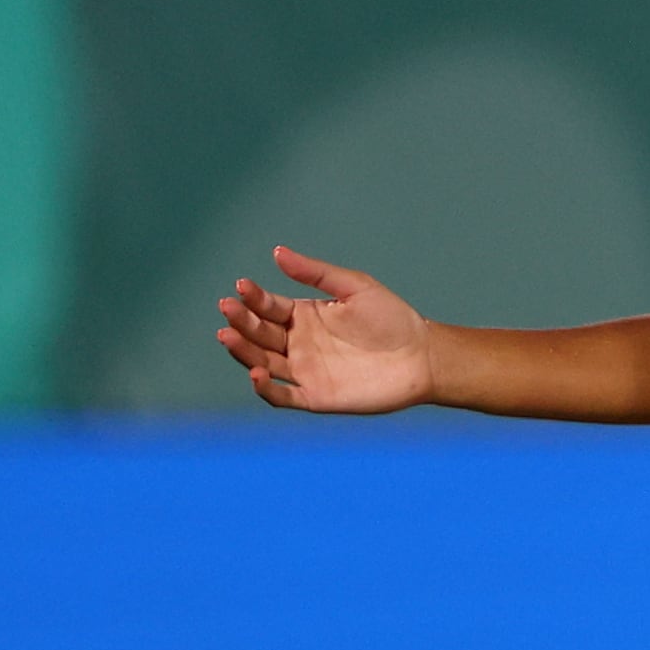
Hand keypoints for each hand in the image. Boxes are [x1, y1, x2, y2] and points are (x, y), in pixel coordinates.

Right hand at [216, 246, 432, 412]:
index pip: (268, 306)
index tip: (242, 286)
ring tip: (227, 336)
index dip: (253, 298)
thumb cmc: (391, 318)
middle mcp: (298, 344)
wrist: (421, 356)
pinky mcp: (315, 397)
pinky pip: (282, 396)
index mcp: (304, 315)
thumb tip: (277, 252)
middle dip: (241, 321)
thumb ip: (315, 274)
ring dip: (242, 352)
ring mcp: (305, 371)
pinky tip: (256, 374)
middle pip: (259, 334)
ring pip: (262, 363)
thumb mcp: (353, 287)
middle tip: (228, 308)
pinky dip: (265, 389)